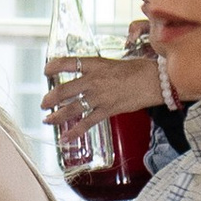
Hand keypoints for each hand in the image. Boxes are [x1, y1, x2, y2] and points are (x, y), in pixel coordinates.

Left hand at [44, 49, 166, 124]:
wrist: (156, 81)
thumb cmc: (139, 69)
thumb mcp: (115, 63)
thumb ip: (99, 70)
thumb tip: (88, 76)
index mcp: (96, 64)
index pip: (68, 62)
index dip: (54, 66)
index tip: (46, 70)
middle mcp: (94, 80)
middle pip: (64, 90)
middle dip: (51, 98)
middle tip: (43, 103)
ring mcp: (100, 97)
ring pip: (72, 108)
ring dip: (57, 115)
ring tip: (48, 119)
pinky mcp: (108, 110)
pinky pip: (87, 122)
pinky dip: (74, 131)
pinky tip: (65, 138)